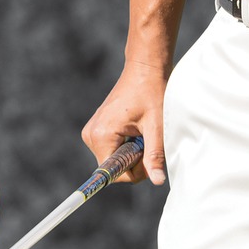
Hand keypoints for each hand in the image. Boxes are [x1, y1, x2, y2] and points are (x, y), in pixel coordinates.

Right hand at [82, 57, 168, 186]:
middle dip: (135, 160)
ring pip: (115, 159)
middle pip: (115, 167)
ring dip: (132, 151)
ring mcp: (92, 132)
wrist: (145, 68)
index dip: (135, 170)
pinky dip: (128, 144)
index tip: (148, 150)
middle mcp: (91, 135)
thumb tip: (158, 181)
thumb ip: (154, 155)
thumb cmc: (152, 92)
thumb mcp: (157, 126)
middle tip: (148, 136)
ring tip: (143, 129)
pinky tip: (136, 127)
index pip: (114, 174)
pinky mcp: (97, 129)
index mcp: (101, 136)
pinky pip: (113, 149)